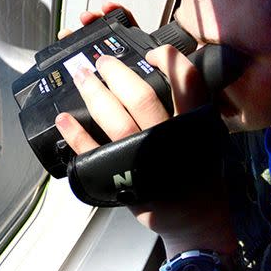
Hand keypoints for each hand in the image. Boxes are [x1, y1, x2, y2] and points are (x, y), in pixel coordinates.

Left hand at [54, 3, 236, 254]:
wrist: (193, 219)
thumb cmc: (198, 174)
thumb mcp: (206, 136)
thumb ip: (191, 108)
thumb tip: (162, 70)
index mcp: (193, 126)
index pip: (188, 84)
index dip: (170, 61)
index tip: (152, 51)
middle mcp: (168, 140)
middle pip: (140, 97)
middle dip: (116, 73)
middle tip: (101, 61)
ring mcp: (142, 160)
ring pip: (114, 120)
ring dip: (93, 94)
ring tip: (81, 77)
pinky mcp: (121, 179)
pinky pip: (92, 153)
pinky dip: (75, 134)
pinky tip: (64, 118)